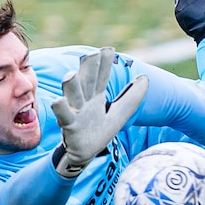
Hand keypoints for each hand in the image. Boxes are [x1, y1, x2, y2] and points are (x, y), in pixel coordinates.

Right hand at [50, 47, 148, 177]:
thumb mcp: (119, 114)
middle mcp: (84, 100)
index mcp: (95, 95)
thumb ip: (132, 97)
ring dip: (71, 85)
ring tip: (71, 74)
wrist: (84, 154)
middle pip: (86, 81)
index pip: (101, 76)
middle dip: (88, 68)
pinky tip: (58, 101)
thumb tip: (145, 77)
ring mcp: (75, 112)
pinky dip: (61, 108)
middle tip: (91, 54)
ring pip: (72, 95)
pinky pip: (64, 115)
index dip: (104, 64)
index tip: (108, 50)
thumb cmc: (98, 131)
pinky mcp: (69, 126)